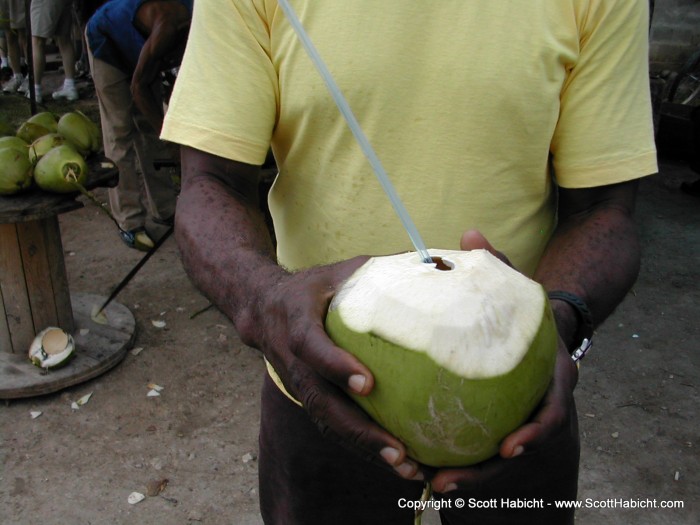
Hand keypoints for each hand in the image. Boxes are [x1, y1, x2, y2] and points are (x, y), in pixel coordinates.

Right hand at [245, 256, 423, 479]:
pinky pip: (332, 425)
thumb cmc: (315, 286)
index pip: (311, 345)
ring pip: (326, 422)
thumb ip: (383, 269)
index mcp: (296, 320)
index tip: (368, 385)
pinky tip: (398, 461)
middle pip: (319, 401)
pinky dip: (361, 446)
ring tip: (405, 467)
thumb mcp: (342, 270)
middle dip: (358, 430)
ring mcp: (298, 383)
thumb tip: (441, 263)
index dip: (335, 365)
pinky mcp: (308, 397)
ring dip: (363, 448)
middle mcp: (292, 358)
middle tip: (397, 450)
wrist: (263, 308)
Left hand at [425, 230, 578, 492]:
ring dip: (466, 475)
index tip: (508, 446)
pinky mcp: (494, 419)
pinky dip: (455, 456)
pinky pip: (476, 443)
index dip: (533, 434)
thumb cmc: (520, 307)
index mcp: (550, 378)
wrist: (532, 329)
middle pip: (517, 449)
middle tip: (446, 481)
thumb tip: (469, 231)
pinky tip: (421, 460)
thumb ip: (496, 265)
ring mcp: (516, 416)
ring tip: (431, 482)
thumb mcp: (513, 286)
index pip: (551, 413)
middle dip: (485, 471)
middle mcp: (536, 404)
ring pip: (494, 456)